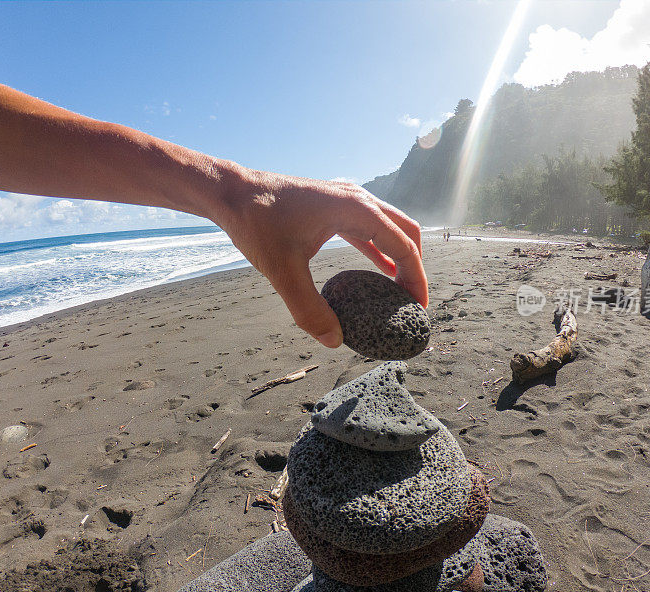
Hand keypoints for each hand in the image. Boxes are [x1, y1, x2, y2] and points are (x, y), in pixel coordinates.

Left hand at [219, 170, 427, 347]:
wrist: (231, 191)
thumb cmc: (257, 223)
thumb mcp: (282, 270)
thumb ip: (308, 308)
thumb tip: (333, 341)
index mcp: (356, 209)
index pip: (403, 244)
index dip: (416, 278)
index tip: (418, 307)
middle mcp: (358, 199)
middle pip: (405, 231)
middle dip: (415, 266)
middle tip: (413, 302)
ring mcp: (346, 199)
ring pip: (388, 227)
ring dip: (399, 256)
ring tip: (401, 291)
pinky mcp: (333, 205)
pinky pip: (367, 229)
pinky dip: (379, 249)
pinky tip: (382, 270)